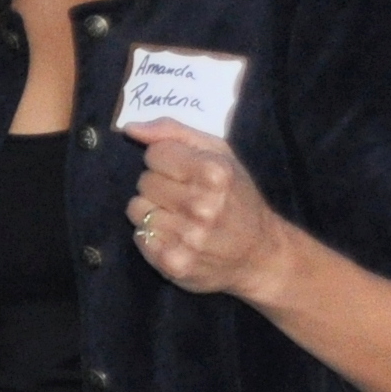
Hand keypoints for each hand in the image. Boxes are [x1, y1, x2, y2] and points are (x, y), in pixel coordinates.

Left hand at [124, 124, 289, 299]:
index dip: (166, 161)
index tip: (185, 172)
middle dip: (160, 186)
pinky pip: (139, 235)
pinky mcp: (173, 262)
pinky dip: (151, 234)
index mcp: (215, 173)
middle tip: (185, 197)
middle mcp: (202, 206)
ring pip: (136, 208)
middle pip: (144, 181)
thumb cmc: (237, 196)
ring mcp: (188, 237)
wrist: (260, 254)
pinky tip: (175, 235)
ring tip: (180, 217)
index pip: (155, 153)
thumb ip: (174, 133)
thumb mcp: (219, 153)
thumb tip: (130, 129)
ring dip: (153, 210)